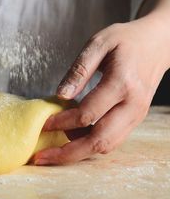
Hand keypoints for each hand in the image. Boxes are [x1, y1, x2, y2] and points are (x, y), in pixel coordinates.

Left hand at [29, 0, 169, 164]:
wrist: (157, 43)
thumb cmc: (125, 40)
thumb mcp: (98, 43)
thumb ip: (79, 69)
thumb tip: (61, 95)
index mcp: (122, 84)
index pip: (87, 114)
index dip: (62, 122)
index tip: (43, 124)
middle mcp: (132, 105)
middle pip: (99, 141)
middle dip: (67, 153)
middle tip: (41, 157)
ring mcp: (136, 115)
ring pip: (107, 146)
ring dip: (78, 152)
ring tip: (53, 149)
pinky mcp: (134, 119)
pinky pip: (113, 140)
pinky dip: (91, 144)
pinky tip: (72, 137)